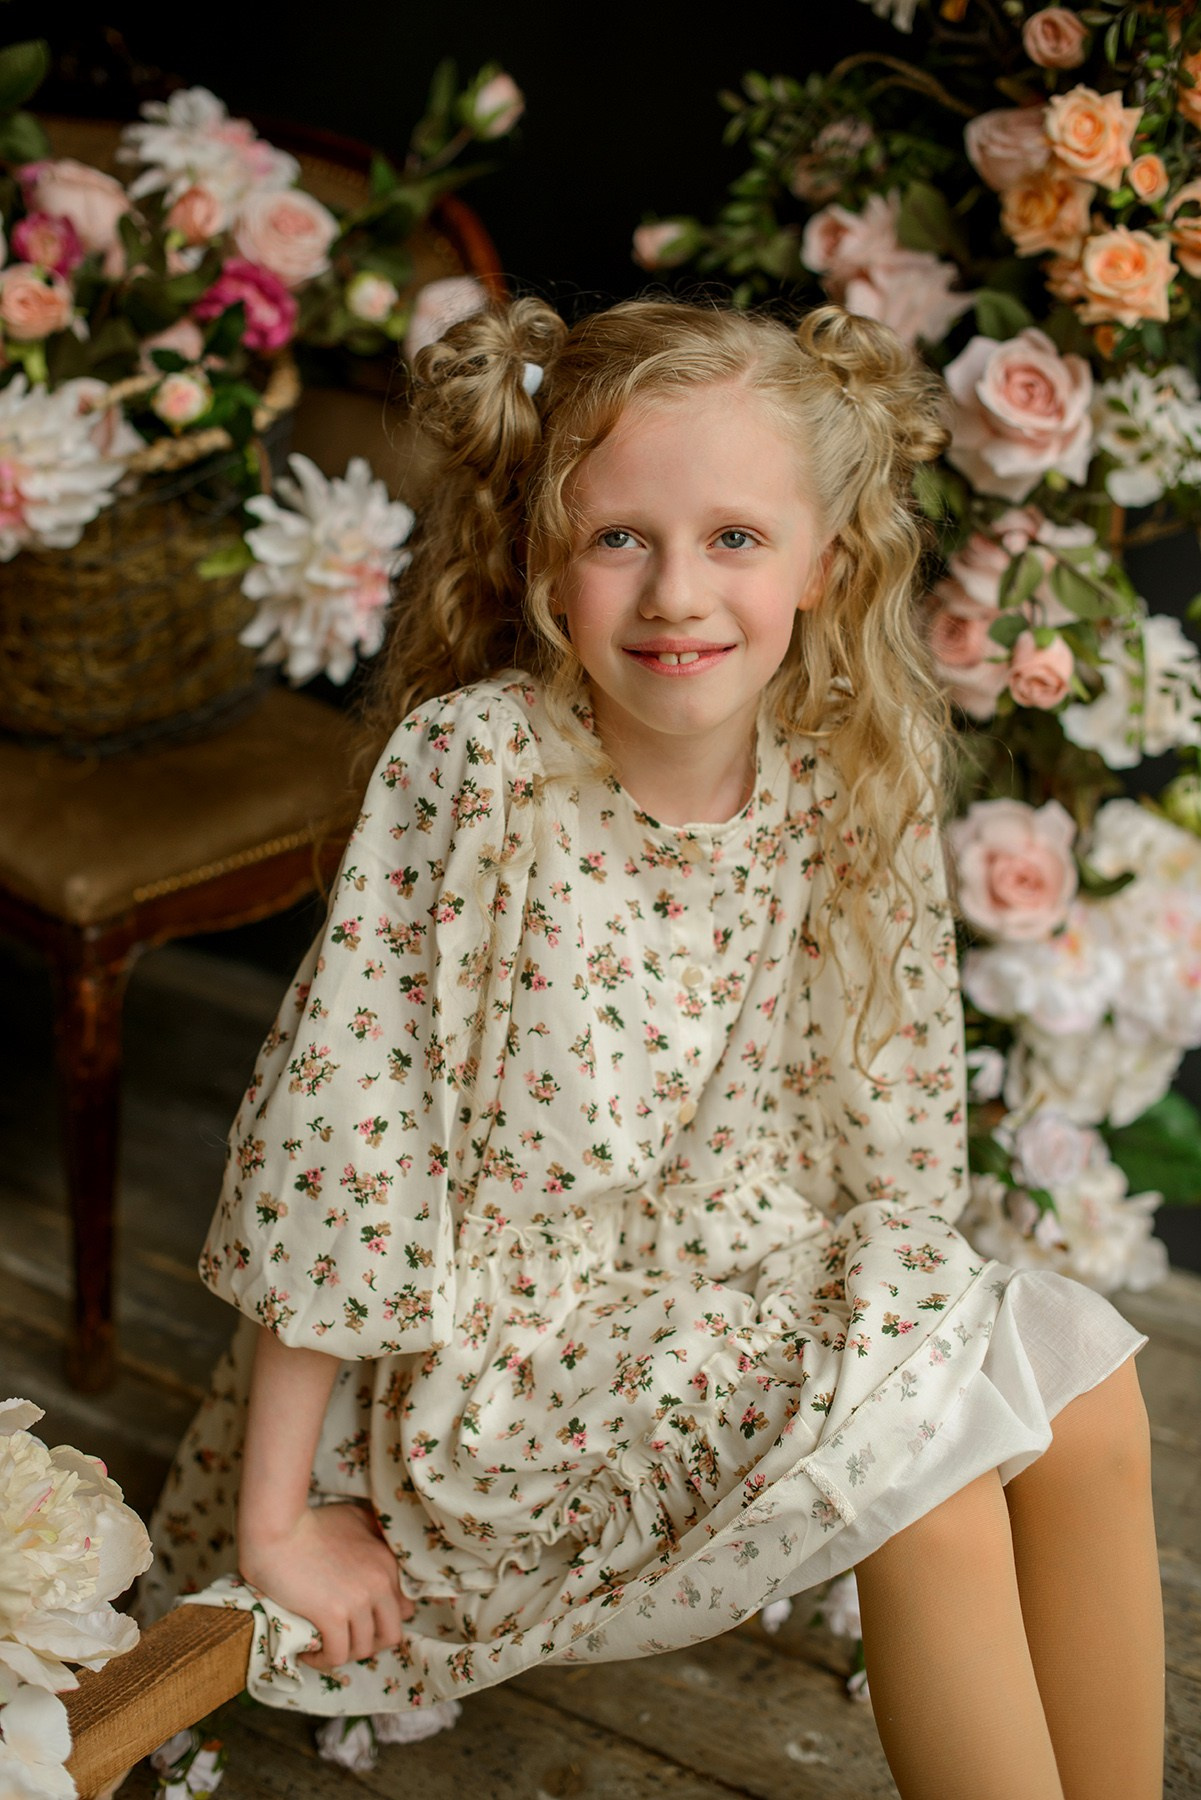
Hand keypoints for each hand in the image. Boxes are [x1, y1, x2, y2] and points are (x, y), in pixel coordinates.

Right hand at [239, 1501, 413, 1670]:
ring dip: (344, 1653)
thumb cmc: (311, 1523)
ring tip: (324, 1646)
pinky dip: (323, 1660)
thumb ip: (374, 1534)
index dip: (383, 1621)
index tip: (361, 1623)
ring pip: (363, 1650)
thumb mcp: (354, 1519)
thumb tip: (382, 1553)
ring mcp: (358, 1600)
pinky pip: (337, 1656)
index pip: (404, 1609)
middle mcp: (380, 1582)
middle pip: (391, 1635)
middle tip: (346, 1640)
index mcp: (387, 1562)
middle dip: (370, 1643)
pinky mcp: (333, 1615)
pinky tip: (309, 1653)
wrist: (278, 1528)